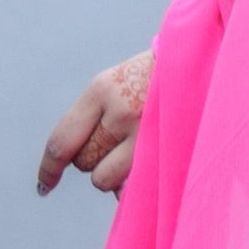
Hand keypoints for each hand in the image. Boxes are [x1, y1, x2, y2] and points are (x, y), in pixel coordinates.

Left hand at [37, 49, 153, 197]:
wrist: (204, 62)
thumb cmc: (153, 78)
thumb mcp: (116, 84)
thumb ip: (94, 117)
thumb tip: (75, 164)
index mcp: (102, 89)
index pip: (62, 140)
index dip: (49, 168)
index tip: (44, 185)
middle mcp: (120, 112)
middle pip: (84, 162)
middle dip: (92, 160)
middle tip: (115, 142)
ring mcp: (146, 132)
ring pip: (105, 178)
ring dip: (113, 173)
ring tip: (134, 149)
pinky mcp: (167, 150)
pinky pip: (131, 186)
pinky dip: (132, 184)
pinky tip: (145, 164)